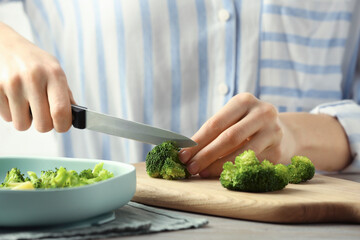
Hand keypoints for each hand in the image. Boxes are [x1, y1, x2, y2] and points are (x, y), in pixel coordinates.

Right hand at [0, 23, 73, 131]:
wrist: (5, 44)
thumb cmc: (34, 62)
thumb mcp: (55, 71)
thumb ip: (66, 95)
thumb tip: (75, 118)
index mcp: (54, 74)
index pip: (61, 111)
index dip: (63, 125)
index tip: (62, 126)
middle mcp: (33, 78)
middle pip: (43, 124)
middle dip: (44, 125)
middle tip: (43, 115)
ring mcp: (12, 83)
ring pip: (22, 125)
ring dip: (26, 119)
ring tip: (27, 103)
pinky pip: (7, 118)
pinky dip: (12, 113)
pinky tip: (14, 98)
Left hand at [179, 93, 294, 177]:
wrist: (284, 132)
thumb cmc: (247, 125)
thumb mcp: (233, 119)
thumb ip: (214, 131)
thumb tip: (187, 151)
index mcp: (244, 101)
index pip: (216, 123)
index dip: (198, 141)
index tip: (183, 154)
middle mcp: (262, 113)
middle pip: (228, 137)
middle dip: (206, 154)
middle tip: (190, 167)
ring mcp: (273, 132)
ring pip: (241, 153)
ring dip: (218, 166)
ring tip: (202, 172)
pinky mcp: (278, 151)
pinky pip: (251, 164)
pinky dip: (234, 170)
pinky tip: (222, 174)